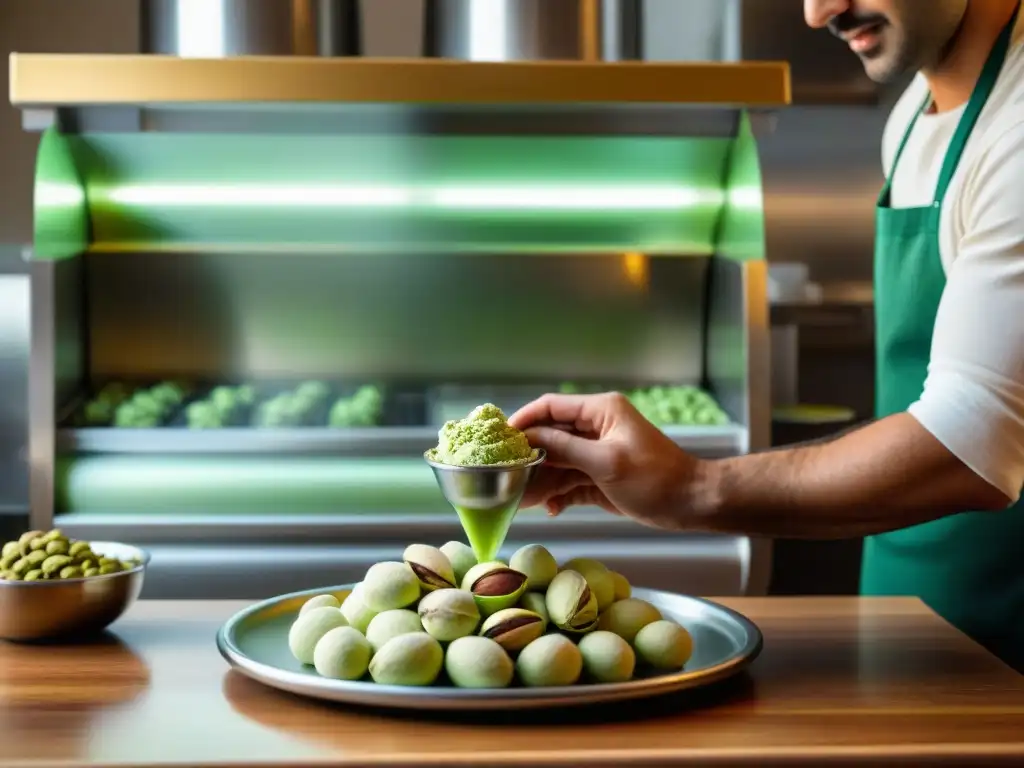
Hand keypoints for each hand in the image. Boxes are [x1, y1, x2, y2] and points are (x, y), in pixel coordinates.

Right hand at [508, 392, 700, 529]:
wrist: (691, 503)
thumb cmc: (655, 478)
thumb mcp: (605, 462)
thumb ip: (565, 449)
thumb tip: (530, 439)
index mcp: (601, 411)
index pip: (552, 407)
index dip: (525, 419)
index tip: (501, 438)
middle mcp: (597, 428)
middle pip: (551, 436)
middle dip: (530, 457)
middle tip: (506, 475)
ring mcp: (598, 453)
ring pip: (558, 462)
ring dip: (542, 481)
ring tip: (522, 500)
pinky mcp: (600, 477)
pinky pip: (570, 482)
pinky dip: (559, 495)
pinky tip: (551, 509)